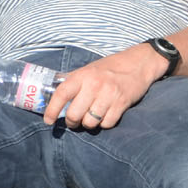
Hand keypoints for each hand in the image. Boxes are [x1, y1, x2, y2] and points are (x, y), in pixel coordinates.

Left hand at [44, 44, 163, 129]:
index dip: (52, 110)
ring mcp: (109, 94)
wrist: (139, 63)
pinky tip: (105, 116)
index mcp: (83, 75)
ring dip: (88, 124)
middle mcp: (94, 85)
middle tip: (73, 121)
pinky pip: (107, 123)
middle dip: (72, 122)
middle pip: (74, 114)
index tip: (48, 120)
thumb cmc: (110, 67)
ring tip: (90, 118)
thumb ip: (74, 81)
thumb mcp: (89, 69)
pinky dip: (104, 124)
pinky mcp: (122, 103)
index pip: (61, 94)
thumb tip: (54, 94)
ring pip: (90, 122)